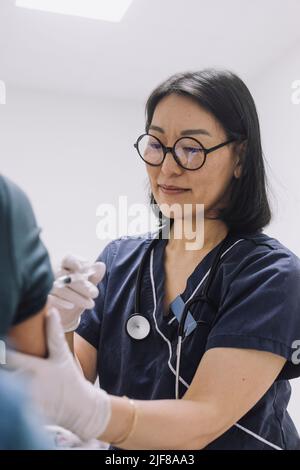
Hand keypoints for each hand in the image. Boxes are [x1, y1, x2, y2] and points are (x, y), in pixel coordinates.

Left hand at [7, 309, 110, 441]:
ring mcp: (25, 401)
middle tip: (6, 360)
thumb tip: (51, 311)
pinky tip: (14, 392)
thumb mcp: (62, 354)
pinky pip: (11, 405)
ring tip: (11, 374)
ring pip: (5, 390)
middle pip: (2, 374)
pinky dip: (10, 399)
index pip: (6, 357)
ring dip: (6, 383)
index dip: (1, 351)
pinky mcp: (25, 413)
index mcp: (34, 367)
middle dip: (3, 367)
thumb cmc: (70, 378)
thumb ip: (54, 333)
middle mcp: (27, 384)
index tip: (1, 346)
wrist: (81, 408)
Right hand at [48, 255, 105, 331]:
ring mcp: (47, 285)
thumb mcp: (88, 284)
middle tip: (95, 293)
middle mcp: (54, 272)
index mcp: (66, 265)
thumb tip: (101, 265)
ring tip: (90, 304)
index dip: (74, 261)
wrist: (67, 312)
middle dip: (82, 285)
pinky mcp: (43, 298)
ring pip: (59, 287)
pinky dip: (61, 301)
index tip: (82, 268)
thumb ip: (95, 275)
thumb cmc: (79, 292)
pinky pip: (49, 298)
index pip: (68, 259)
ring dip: (75, 296)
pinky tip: (71, 306)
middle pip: (65, 275)